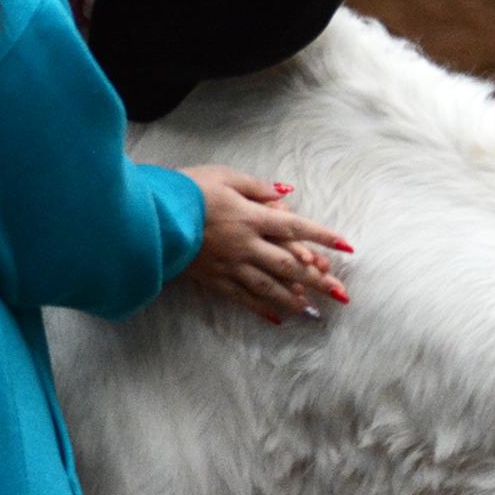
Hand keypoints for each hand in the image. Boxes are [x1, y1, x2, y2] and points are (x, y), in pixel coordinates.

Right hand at [178, 165, 353, 324]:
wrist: (148, 217)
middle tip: (340, 293)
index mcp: (251, 217)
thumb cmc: (185, 190)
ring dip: (294, 299)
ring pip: (270, 286)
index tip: (346, 247)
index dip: (323, 237)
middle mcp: (245, 245)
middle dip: (317, 280)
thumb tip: (285, 194)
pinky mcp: (213, 280)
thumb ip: (256, 187)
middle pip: (289, 265)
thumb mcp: (223, 176)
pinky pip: (243, 298)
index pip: (296, 228)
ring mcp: (230, 266)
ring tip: (314, 309)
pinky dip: (262, 308)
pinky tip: (278, 318)